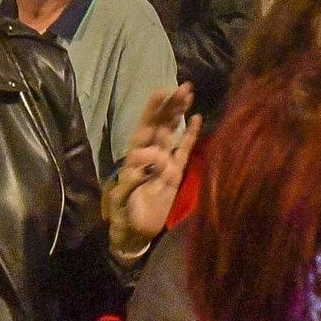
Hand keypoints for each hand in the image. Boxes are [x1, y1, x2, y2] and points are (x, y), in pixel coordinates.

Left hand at [104, 85, 198, 255]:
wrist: (135, 233)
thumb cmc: (124, 215)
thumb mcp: (122, 199)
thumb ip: (134, 180)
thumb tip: (155, 162)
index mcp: (134, 157)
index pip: (144, 128)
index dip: (152, 110)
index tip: (162, 91)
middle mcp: (149, 154)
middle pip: (161, 125)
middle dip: (171, 106)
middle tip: (184, 87)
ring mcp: (164, 162)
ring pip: (172, 132)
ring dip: (179, 113)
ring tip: (188, 93)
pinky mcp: (176, 174)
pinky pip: (184, 151)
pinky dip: (190, 135)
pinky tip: (198, 118)